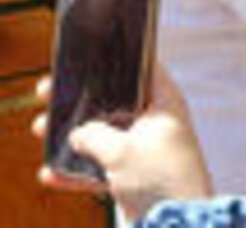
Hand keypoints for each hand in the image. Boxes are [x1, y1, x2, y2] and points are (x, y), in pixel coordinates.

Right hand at [33, 66, 211, 222]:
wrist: (177, 222)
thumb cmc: (161, 177)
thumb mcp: (121, 150)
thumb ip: (95, 135)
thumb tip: (78, 133)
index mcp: (164, 103)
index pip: (143, 69)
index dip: (116, 62)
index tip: (87, 60)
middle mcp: (156, 121)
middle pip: (114, 102)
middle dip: (81, 102)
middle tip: (50, 95)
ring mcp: (146, 148)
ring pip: (104, 135)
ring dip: (73, 136)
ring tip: (41, 129)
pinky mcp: (136, 174)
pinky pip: (102, 167)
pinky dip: (78, 170)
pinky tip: (51, 173)